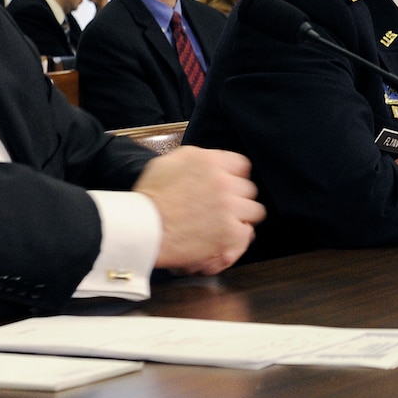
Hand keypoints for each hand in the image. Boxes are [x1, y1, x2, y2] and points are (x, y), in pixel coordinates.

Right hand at [136, 146, 263, 273]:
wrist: (142, 228)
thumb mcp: (167, 162)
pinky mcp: (230, 233)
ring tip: (224, 225)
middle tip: (222, 209)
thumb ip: (194, 158)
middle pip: (249, 189)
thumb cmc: (149, 198)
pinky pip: (247, 234)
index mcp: (210, 161)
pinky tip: (223, 239)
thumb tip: (208, 161)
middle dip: (237, 198)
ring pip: (254, 211)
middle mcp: (224, 182)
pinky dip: (237, 239)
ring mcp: (229, 208)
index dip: (235, 177)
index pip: (242, 165)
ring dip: (241, 218)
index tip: (229, 187)